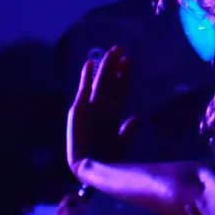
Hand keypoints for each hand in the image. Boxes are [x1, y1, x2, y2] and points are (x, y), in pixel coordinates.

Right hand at [66, 46, 147, 207]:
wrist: (91, 166)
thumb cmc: (107, 158)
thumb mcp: (122, 143)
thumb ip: (128, 130)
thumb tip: (137, 118)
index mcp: (112, 113)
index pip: (119, 90)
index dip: (124, 76)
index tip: (129, 61)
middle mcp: (101, 107)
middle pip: (109, 82)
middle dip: (114, 66)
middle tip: (119, 48)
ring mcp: (90, 107)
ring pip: (98, 83)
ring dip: (103, 67)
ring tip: (108, 52)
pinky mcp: (77, 109)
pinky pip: (82, 90)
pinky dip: (85, 77)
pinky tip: (89, 64)